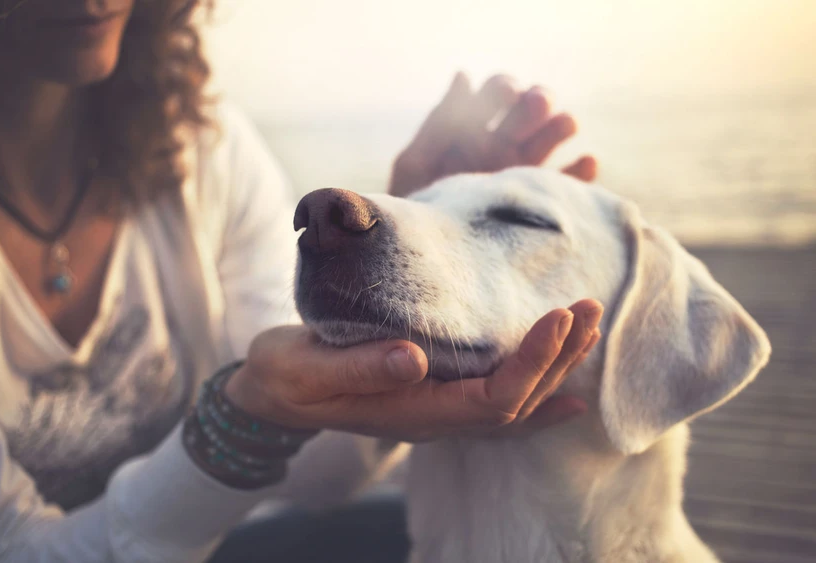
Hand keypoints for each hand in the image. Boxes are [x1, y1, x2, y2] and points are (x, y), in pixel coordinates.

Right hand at [224, 300, 602, 442]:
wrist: (272, 393)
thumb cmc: (286, 377)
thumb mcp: (307, 369)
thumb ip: (358, 368)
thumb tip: (413, 357)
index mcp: (411, 412)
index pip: (491, 399)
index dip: (531, 362)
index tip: (558, 316)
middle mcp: (434, 418)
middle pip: (516, 401)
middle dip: (558, 357)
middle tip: (588, 308)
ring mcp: (437, 410)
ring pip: (513, 402)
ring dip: (555, 367)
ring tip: (587, 327)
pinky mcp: (433, 393)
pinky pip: (497, 404)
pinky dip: (537, 395)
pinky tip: (568, 391)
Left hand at [389, 72, 597, 197]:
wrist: (426, 260)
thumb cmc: (413, 211)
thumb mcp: (416, 165)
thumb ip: (439, 123)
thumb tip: (464, 75)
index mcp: (472, 130)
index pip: (497, 94)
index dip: (504, 88)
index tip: (506, 93)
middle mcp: (502, 147)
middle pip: (529, 111)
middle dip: (536, 101)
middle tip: (537, 104)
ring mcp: (522, 174)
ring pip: (551, 139)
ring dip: (561, 125)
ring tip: (565, 124)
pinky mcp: (539, 203)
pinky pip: (568, 185)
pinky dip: (582, 172)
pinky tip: (586, 162)